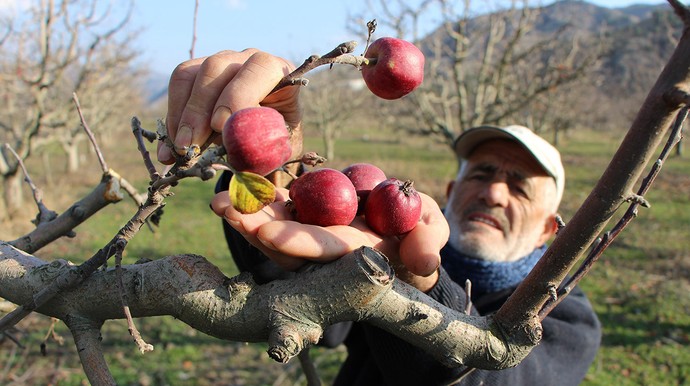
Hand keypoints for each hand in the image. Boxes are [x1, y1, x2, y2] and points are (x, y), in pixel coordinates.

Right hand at [159, 49, 302, 167]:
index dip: (238, 95)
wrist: (265, 139)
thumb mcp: (277, 146)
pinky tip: (172, 147)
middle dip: (200, 109)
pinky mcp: (197, 72)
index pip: (259, 68)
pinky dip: (172, 117)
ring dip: (182, 115)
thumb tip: (234, 151)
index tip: (221, 126)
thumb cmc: (275, 140)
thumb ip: (262, 147)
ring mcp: (220, 62)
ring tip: (180, 149)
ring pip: (190, 74)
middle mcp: (247, 59)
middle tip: (192, 145)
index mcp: (278, 71)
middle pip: (215, 67)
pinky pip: (178, 84)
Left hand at [210, 188, 449, 291]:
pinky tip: (236, 178)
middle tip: (223, 207)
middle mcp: (326, 248)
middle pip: (284, 242)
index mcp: (355, 253)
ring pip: (274, 224)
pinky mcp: (307, 213)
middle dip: (254, 227)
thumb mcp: (431, 234)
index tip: (269, 233)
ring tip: (219, 195)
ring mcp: (313, 230)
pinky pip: (278, 205)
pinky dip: (258, 194)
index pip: (324, 250)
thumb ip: (427, 242)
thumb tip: (425, 262)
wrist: (402, 231)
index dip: (298, 243)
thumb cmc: (421, 234)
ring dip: (247, 211)